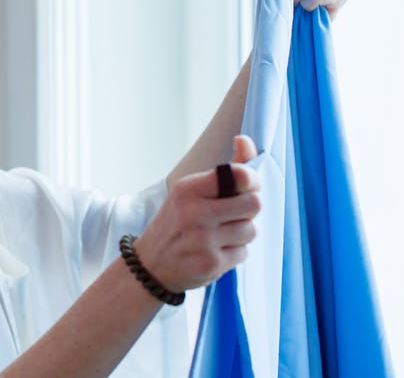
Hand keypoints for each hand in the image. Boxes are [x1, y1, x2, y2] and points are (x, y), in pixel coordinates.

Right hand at [133, 135, 261, 292]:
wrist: (149, 264)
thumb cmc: (175, 223)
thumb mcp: (190, 192)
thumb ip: (225, 171)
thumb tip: (246, 140)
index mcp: (189, 189)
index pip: (239, 175)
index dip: (252, 181)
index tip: (246, 187)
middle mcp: (195, 213)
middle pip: (254, 203)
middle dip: (248, 210)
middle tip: (232, 214)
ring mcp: (203, 240)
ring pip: (251, 230)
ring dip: (241, 233)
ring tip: (220, 235)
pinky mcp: (211, 263)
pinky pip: (243, 252)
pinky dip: (234, 252)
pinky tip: (215, 251)